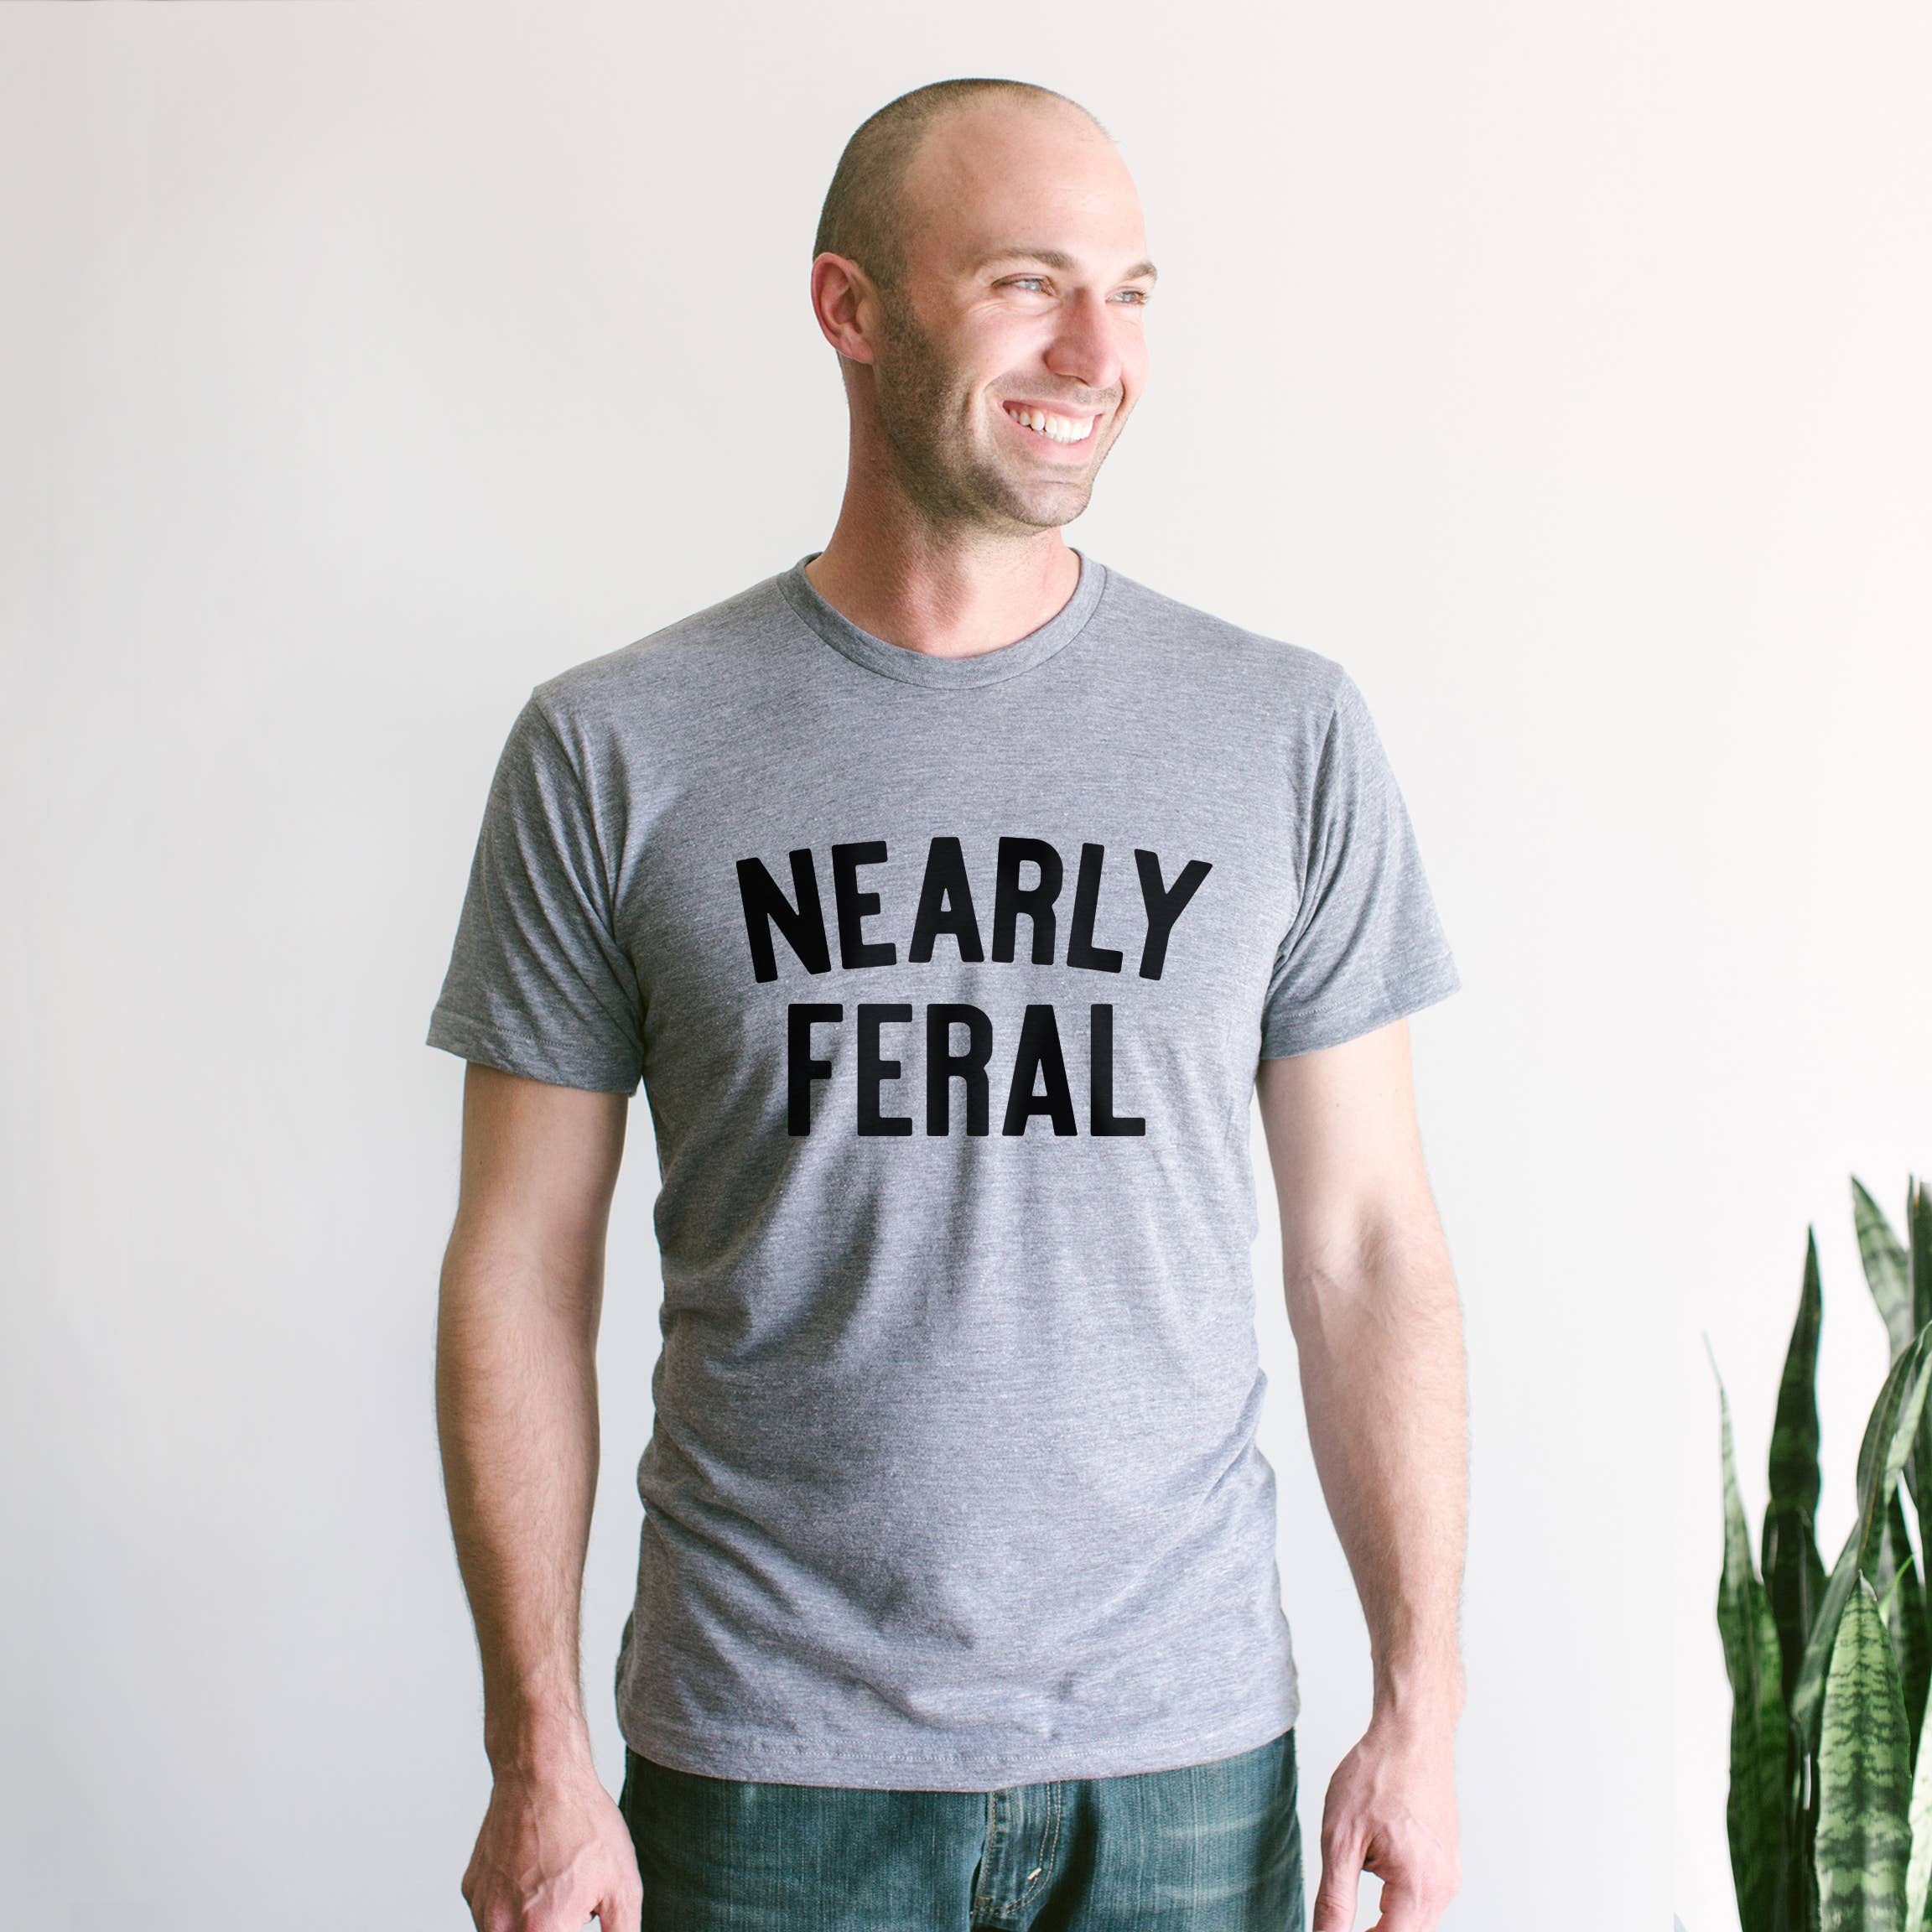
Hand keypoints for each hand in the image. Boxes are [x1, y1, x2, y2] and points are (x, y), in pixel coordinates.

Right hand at [461, 1758, 641, 1931]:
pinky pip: (494, 1912)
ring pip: (511, 1931)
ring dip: (532, 1921)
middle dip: (557, 1924)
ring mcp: (482, 1909)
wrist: (540, 1773)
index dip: (573, 1926)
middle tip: (570, 1894)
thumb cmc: (584, 1823)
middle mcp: (503, 1928)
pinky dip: (514, 1901)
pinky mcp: (471, 1889)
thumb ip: (622, 1931)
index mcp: (543, 1931)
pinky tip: (534, 1869)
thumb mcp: (623, 1884)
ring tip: (555, 1878)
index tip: (578, 1910)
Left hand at [1311, 1712, 1461, 1931]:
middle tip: (1338, 1916)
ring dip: (1385, 1916)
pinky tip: (1375, 1859)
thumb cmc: (1378, 1773)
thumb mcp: (1340, 1838)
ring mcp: (1449, 1873)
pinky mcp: (1447, 1859)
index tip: (1333, 1930)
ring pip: (1416, 1918)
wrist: (1412, 1732)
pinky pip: (1423, 1895)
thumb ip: (1335, 1899)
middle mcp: (1444, 1887)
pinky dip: (1397, 1894)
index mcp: (1419, 1887)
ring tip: (1357, 1872)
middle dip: (1373, 1931)